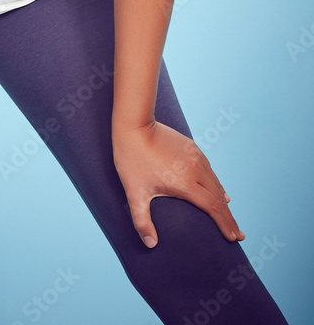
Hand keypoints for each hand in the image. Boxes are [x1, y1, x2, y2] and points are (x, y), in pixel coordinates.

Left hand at [111, 119, 244, 247]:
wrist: (134, 125)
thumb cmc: (132, 160)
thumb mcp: (134, 193)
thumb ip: (141, 220)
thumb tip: (150, 244)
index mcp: (185, 183)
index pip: (213, 208)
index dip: (224, 224)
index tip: (234, 238)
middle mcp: (196, 170)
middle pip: (218, 198)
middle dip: (229, 218)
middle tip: (239, 234)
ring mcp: (195, 156)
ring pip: (215, 182)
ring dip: (223, 200)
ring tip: (229, 214)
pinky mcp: (192, 147)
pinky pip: (209, 169)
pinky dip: (216, 183)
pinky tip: (218, 189)